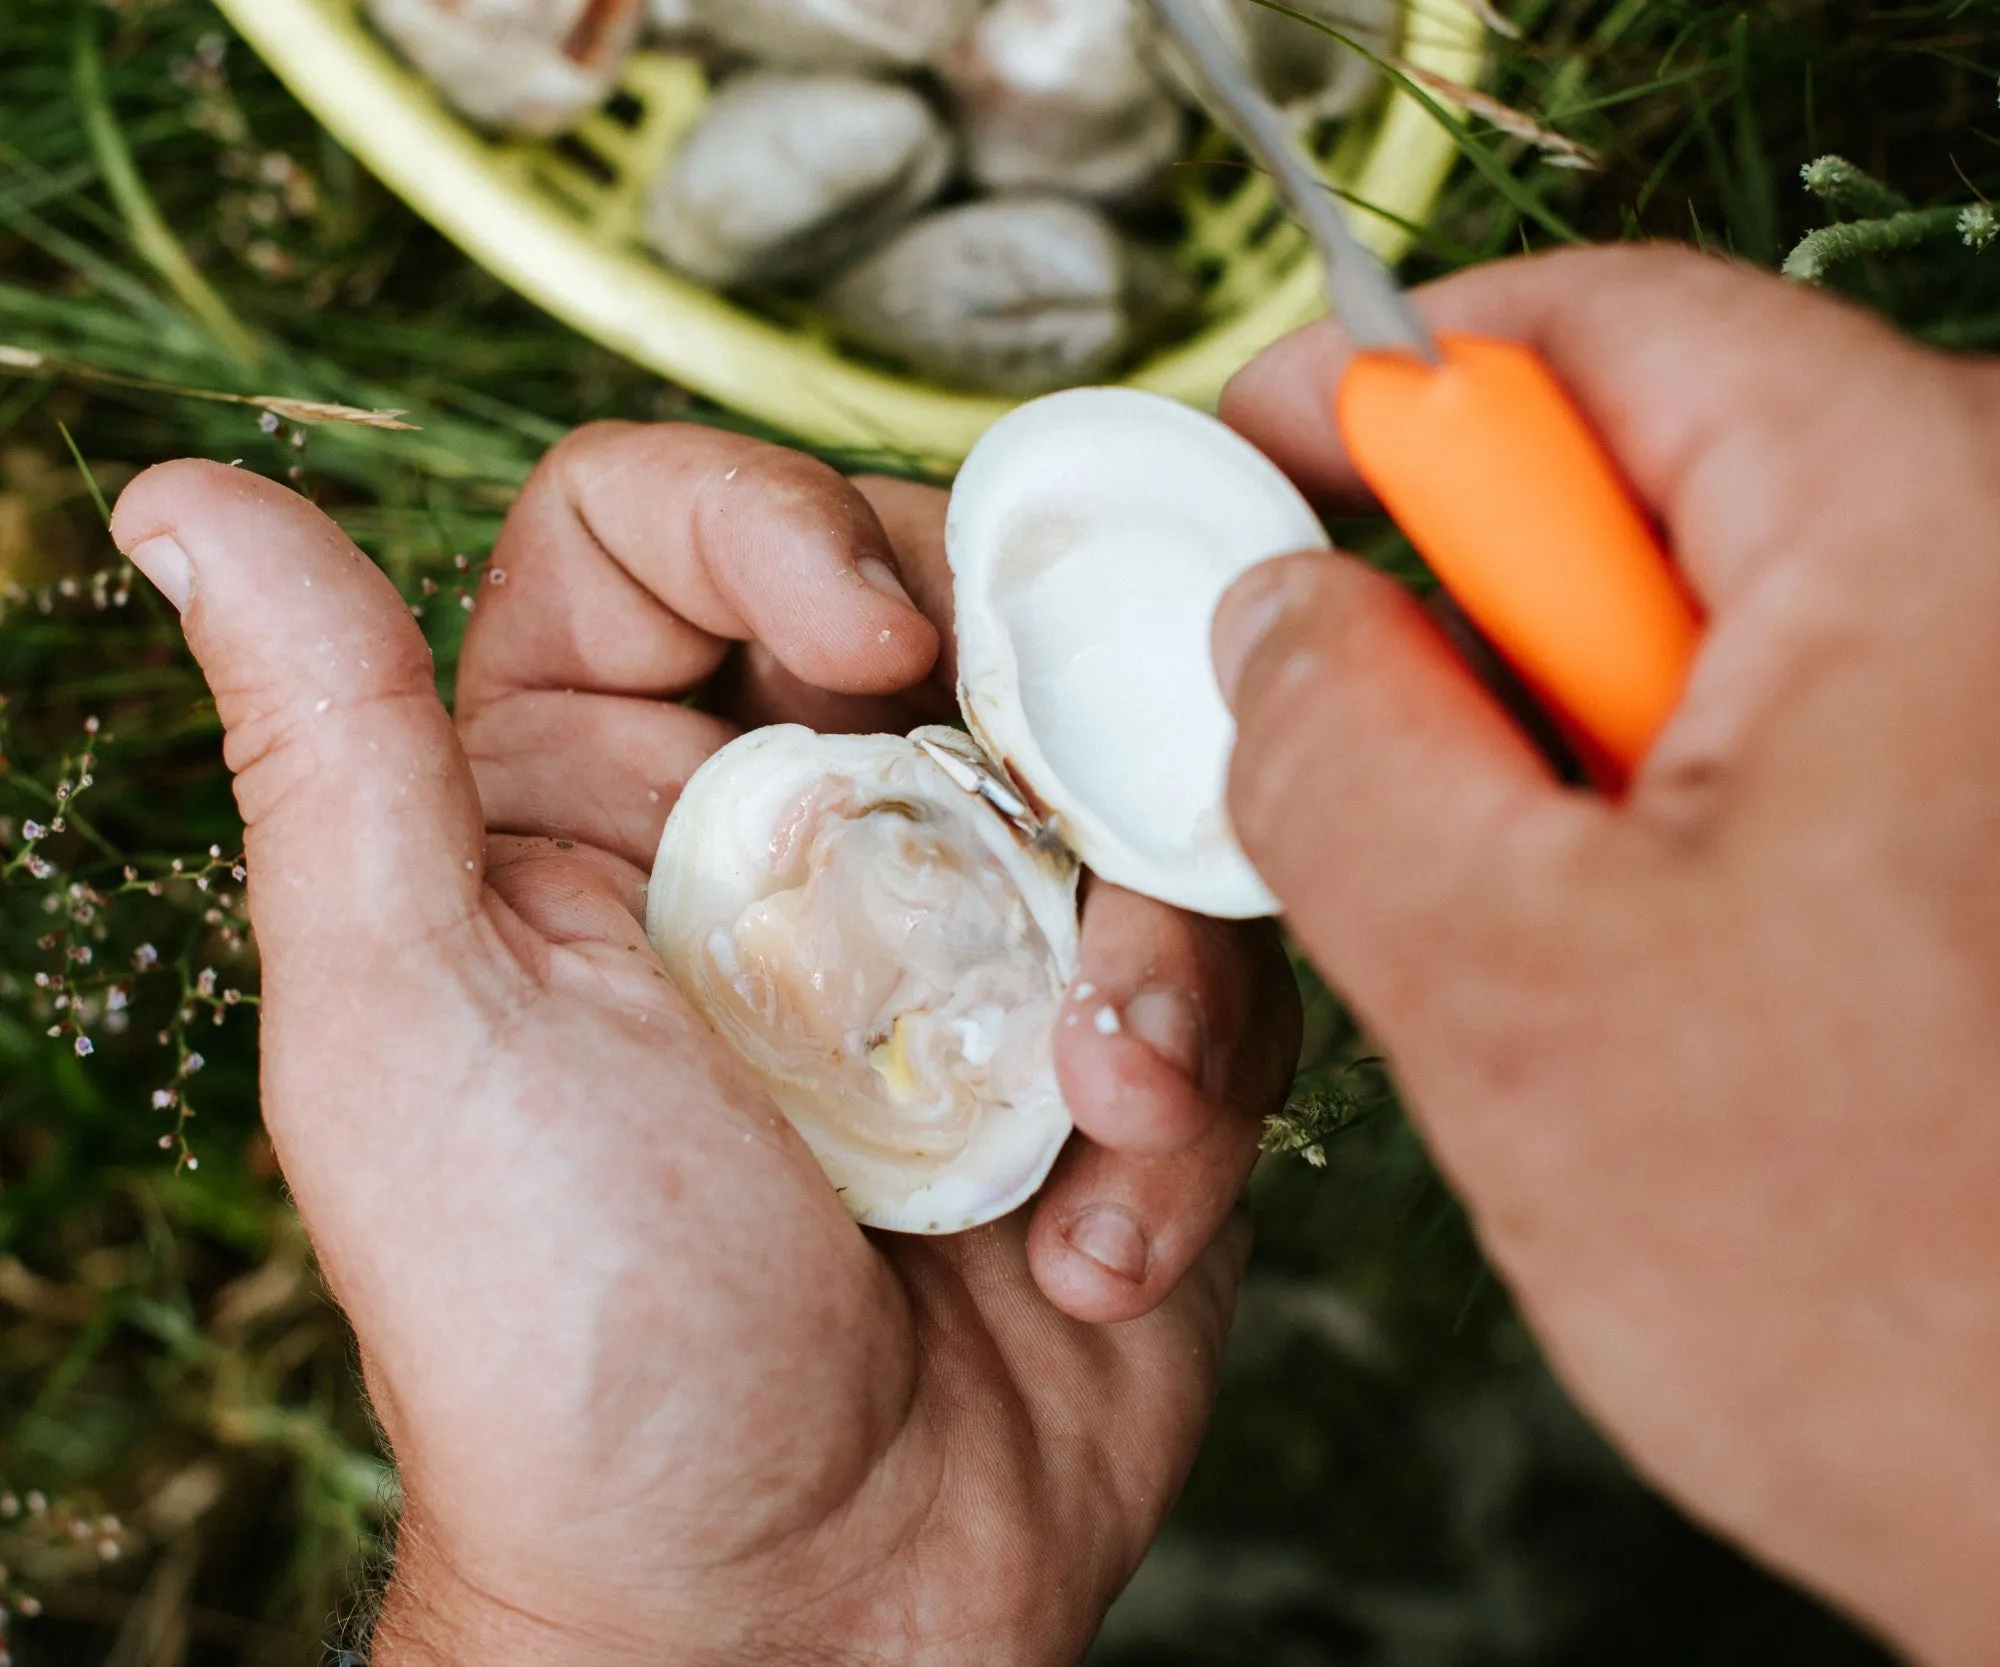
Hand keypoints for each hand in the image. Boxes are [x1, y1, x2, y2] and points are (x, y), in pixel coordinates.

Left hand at [108, 432, 1297, 1664]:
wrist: (787, 1620)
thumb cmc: (560, 1340)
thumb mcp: (410, 1020)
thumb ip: (334, 749)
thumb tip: (187, 495)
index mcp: (595, 796)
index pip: (672, 530)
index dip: (778, 525)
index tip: (875, 647)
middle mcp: (787, 847)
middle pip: (938, 613)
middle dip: (1019, 707)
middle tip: (1038, 841)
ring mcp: (966, 951)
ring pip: (1111, 787)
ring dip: (1133, 933)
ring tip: (1087, 1093)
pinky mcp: (1100, 1066)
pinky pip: (1204, 978)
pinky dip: (1179, 1092)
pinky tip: (1090, 1240)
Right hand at [1212, 243, 1999, 1666]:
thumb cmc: (1899, 1288)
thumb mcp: (1514, 987)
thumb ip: (1340, 752)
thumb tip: (1273, 619)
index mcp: (1925, 535)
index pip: (1596, 336)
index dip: (1379, 387)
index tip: (1245, 459)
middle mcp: (1993, 586)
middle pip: (1636, 493)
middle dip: (1442, 624)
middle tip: (1319, 760)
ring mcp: (1990, 720)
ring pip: (1680, 649)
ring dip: (1532, 767)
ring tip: (1506, 950)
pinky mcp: (1975, 832)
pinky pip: (1755, 759)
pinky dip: (1628, 837)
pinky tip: (1610, 988)